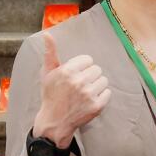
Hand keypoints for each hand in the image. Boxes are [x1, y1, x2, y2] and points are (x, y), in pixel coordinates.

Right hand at [32, 31, 109, 148]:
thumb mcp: (47, 73)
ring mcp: (88, 95)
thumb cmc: (51, 95)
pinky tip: (90, 100)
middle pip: (97, 69)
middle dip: (89, 76)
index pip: (88, 60)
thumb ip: (50, 53)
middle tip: (79, 85)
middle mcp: (78, 82)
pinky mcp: (96, 106)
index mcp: (67, 71)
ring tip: (85, 93)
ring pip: (104, 80)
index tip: (75, 75)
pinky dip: (101, 96)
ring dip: (96, 85)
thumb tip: (48, 34)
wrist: (54, 121)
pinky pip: (108, 93)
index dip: (82, 67)